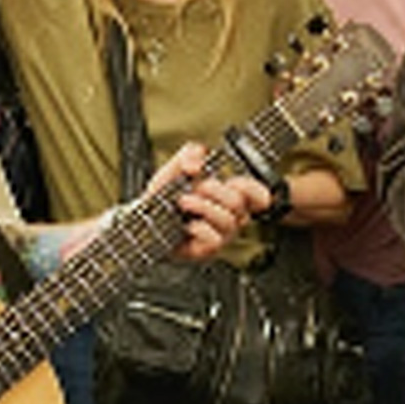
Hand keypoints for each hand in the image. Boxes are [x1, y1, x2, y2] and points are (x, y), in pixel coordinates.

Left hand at [145, 143, 262, 259]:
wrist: (145, 222)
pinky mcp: (207, 250)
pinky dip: (199, 229)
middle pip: (239, 203)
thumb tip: (200, 153)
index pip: (259, 196)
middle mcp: (230, 218)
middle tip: (197, 187)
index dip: (251, 188)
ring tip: (183, 201)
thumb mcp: (174, 170)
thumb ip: (188, 155)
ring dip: (203, 206)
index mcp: (229, 198)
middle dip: (215, 190)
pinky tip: (186, 224)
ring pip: (227, 221)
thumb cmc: (166, 198)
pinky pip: (214, 240)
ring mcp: (220, 235)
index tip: (232, 182)